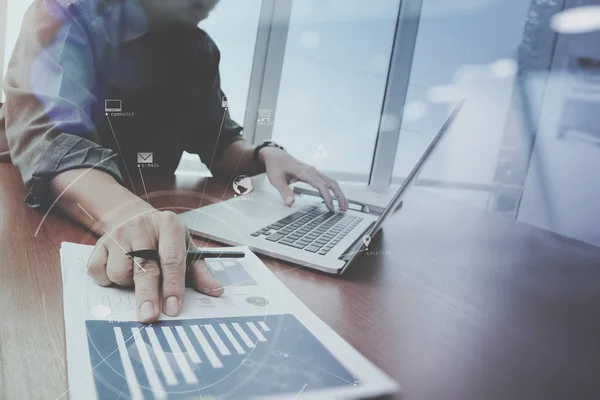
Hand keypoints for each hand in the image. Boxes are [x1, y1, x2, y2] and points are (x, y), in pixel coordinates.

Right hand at [86, 210, 222, 322]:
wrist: (132, 215)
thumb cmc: (162, 237)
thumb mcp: (186, 247)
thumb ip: (199, 271)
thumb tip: (216, 291)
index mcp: (169, 226)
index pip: (172, 260)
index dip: (173, 286)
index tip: (173, 308)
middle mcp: (143, 228)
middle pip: (144, 268)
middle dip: (147, 295)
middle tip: (149, 317)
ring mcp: (119, 234)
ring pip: (120, 273)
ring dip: (128, 284)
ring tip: (137, 275)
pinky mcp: (99, 244)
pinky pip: (99, 273)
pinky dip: (108, 280)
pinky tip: (119, 271)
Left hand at [258, 147, 348, 211]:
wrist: (275, 156)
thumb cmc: (276, 166)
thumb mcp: (276, 180)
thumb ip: (284, 191)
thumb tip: (290, 202)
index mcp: (305, 172)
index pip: (321, 185)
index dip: (327, 197)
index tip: (330, 207)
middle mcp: (312, 171)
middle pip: (332, 183)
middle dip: (339, 196)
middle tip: (344, 208)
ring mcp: (314, 172)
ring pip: (331, 182)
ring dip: (338, 193)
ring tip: (343, 206)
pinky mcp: (313, 174)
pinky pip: (327, 182)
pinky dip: (333, 190)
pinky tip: (334, 198)